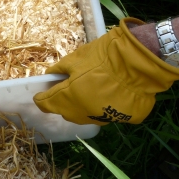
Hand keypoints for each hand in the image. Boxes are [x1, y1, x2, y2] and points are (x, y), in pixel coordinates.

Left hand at [33, 18, 178, 125]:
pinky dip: (101, 107)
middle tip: (67, 87)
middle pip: (65, 111)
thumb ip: (60, 70)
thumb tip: (50, 75)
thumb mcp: (76, 58)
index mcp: (67, 98)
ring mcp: (100, 118)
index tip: (41, 94)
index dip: (42, 98)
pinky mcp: (119, 119)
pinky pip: (104, 114)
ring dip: (81, 105)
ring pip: (84, 115)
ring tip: (87, 90)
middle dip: (62, 101)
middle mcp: (81, 113)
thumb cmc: (103, 58)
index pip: (46, 104)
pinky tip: (106, 94)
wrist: (137, 65)